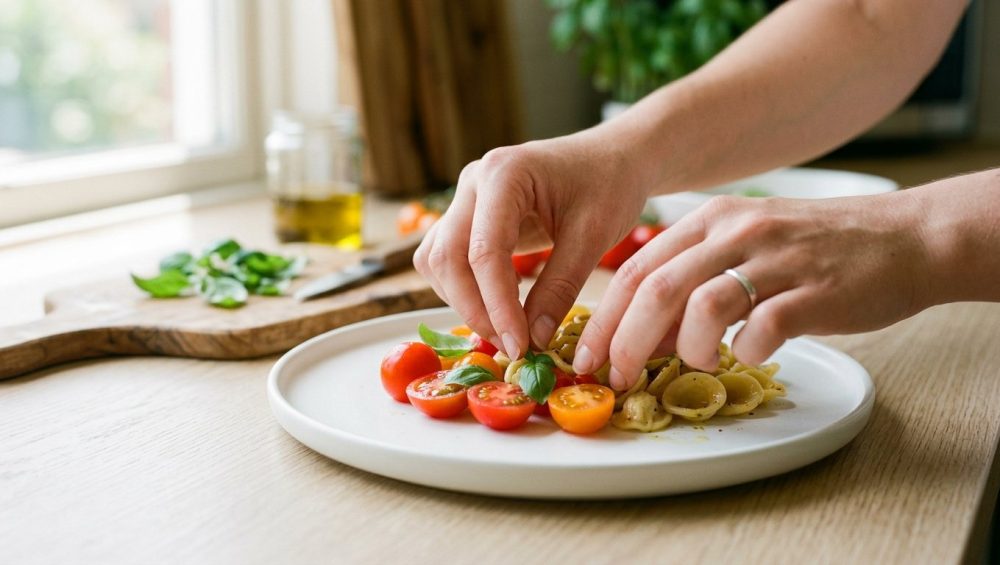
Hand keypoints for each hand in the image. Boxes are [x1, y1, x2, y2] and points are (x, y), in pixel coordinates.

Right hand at [413, 133, 650, 359]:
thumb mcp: (593, 236)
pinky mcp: (469, 216)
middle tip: (512, 346)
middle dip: (474, 309)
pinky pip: (446, 259)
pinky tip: (502, 302)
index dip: (497, 306)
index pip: (484, 252)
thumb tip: (533, 340)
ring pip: (437, 261)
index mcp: (504, 174)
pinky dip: (465, 288)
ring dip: (464, 301)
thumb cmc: (609, 185)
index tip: (519, 346)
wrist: (613, 158)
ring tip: (507, 328)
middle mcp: (474, 182)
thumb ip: (560, 287)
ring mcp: (466, 198)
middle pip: (447, 258)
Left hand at [572, 191, 932, 389]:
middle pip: (658, 288)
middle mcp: (737, 232)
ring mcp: (777, 259)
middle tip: (617, 376)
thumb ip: (695, 279)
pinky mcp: (814, 291)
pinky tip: (748, 355)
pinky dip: (744, 352)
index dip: (605, 316)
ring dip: (686, 348)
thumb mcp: (747, 244)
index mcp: (713, 219)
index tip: (587, 354)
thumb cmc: (818, 248)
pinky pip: (762, 328)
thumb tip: (648, 335)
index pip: (639, 267)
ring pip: (702, 305)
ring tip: (697, 362)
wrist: (906, 238)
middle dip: (626, 340)